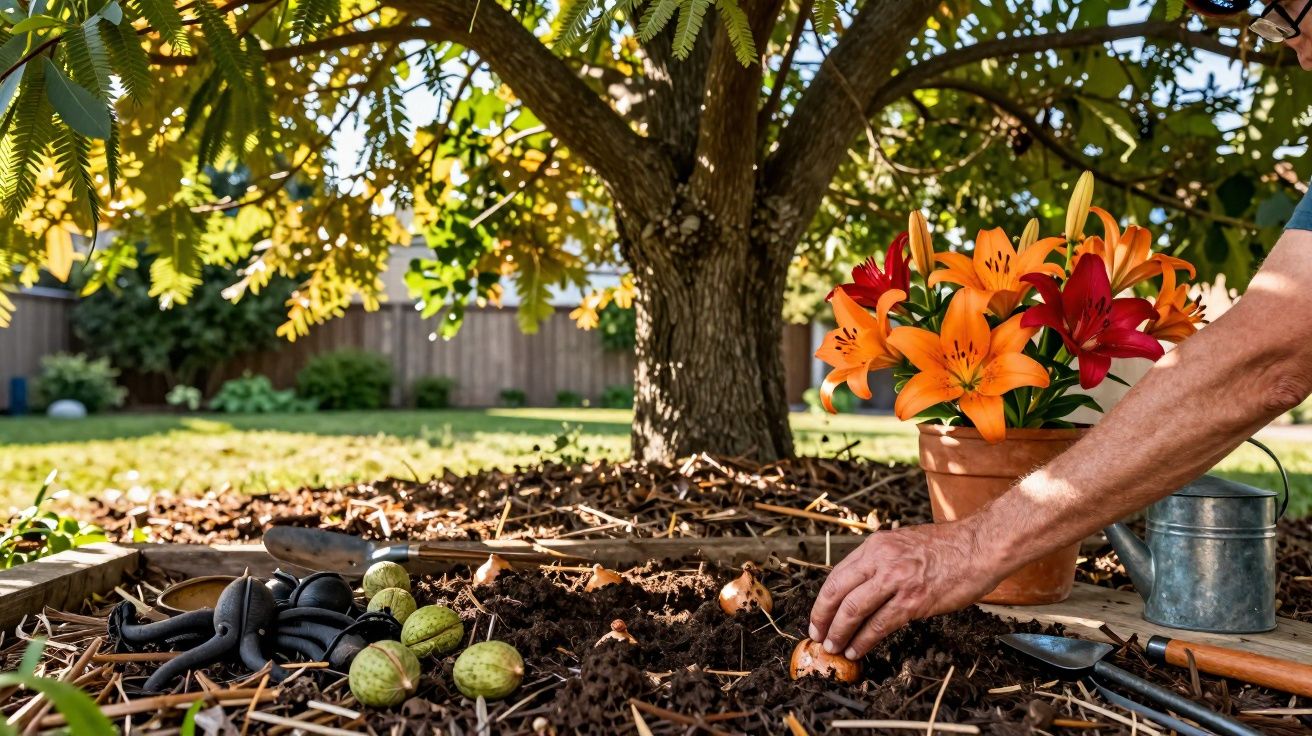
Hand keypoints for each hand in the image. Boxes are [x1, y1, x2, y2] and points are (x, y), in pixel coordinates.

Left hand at [808, 518, 1004, 659]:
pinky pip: (880, 625)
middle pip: (837, 592)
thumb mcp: (904, 542)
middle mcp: (881, 560)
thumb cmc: (947, 547)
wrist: (979, 547)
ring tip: (833, 647)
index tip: (818, 616)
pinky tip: (856, 649)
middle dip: (822, 618)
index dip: (823, 600)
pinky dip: (864, 640)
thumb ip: (881, 560)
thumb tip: (861, 585)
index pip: (837, 574)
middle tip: (817, 636)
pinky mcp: (914, 601)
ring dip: (839, 632)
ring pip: (854, 610)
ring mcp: (897, 580)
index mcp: (876, 545)